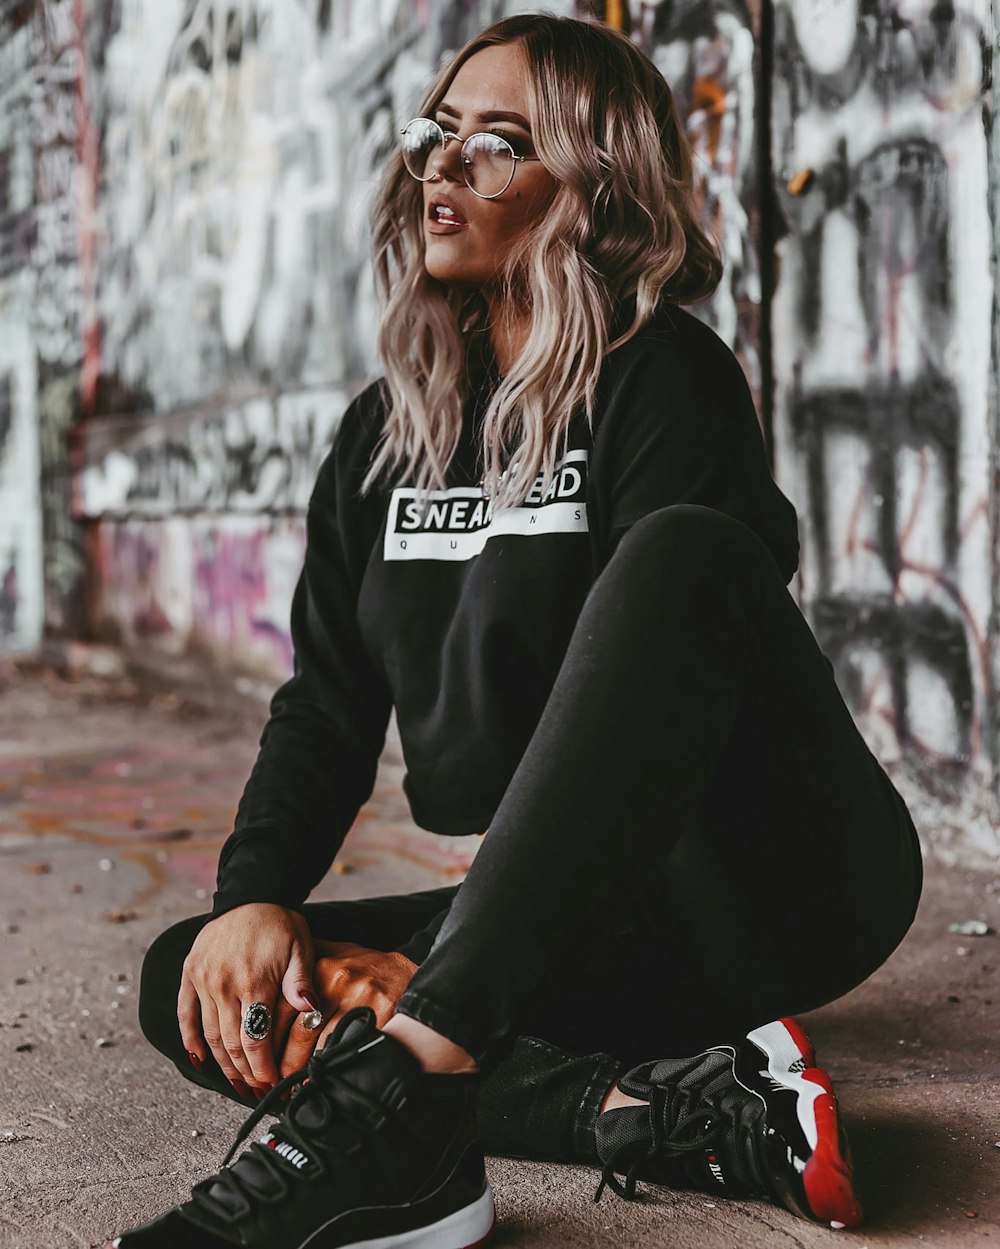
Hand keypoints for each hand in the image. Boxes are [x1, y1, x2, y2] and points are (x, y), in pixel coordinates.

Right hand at [178, 903, 317, 1097]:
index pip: (255, 1039)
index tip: (271, 1085)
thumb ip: (301, 982)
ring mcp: (203, 979)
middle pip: (231, 1043)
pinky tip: (200, 1061)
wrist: (251, 894)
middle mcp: (224, 983)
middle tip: (256, 1091)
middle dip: (245, 1072)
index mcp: (254, 980)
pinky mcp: (189, 973)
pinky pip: (185, 1014)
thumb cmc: (281, 923)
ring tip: (237, 1083)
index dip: (262, 1067)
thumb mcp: (301, 947)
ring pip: (209, 1035)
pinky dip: (190, 1040)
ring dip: (222, 1064)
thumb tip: (309, 1010)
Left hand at [274, 942, 416, 1078]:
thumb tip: (269, 977)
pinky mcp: (378, 1023)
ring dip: (303, 1072)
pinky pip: (345, 1055)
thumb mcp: (335, 954)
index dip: (268, 1037)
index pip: (283, 1008)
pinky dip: (330, 1072)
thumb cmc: (368, 968)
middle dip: (284, 1062)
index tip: (261, 1054)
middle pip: (299, 1034)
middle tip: (273, 1079)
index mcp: (322, 968)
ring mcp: (359, 1005)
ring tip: (292, 1085)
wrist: (407, 975)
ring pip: (320, 1049)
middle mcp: (339, 985)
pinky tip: (321, 1080)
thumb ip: (304, 963)